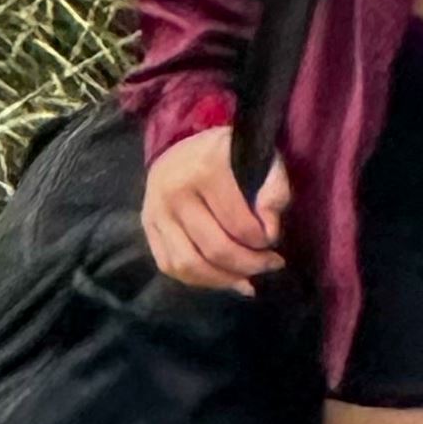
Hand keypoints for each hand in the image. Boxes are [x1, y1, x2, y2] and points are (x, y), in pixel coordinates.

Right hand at [142, 126, 289, 296]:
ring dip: (223, 279)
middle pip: (214, 248)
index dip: (262, 239)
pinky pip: (170, 266)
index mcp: (206, 168)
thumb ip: (274, 187)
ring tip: (247, 280)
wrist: (182, 143)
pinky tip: (222, 279)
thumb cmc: (229, 152)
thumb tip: (270, 230)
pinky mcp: (148, 227)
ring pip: (189, 265)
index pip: (238, 222)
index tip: (275, 241)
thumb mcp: (259, 156)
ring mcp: (156, 212)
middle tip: (270, 264)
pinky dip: (198, 280)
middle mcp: (175, 191)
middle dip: (248, 264)